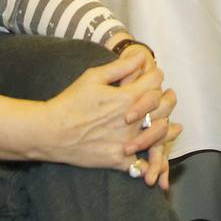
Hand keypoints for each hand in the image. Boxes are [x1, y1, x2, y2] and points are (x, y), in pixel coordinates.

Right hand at [30, 48, 170, 168]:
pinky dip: (149, 161)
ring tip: (170, 125)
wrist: (50, 132)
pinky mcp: (118, 159)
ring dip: (166, 128)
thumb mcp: (93, 77)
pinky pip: (141, 164)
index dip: (156, 75)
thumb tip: (141, 57)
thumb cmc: (70, 102)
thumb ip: (120, 67)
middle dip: (168, 99)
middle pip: (164, 107)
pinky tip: (153, 155)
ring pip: (160, 135)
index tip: (153, 76)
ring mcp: (126, 142)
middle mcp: (132, 121)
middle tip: (167, 97)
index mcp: (127, 98)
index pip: (155, 81)